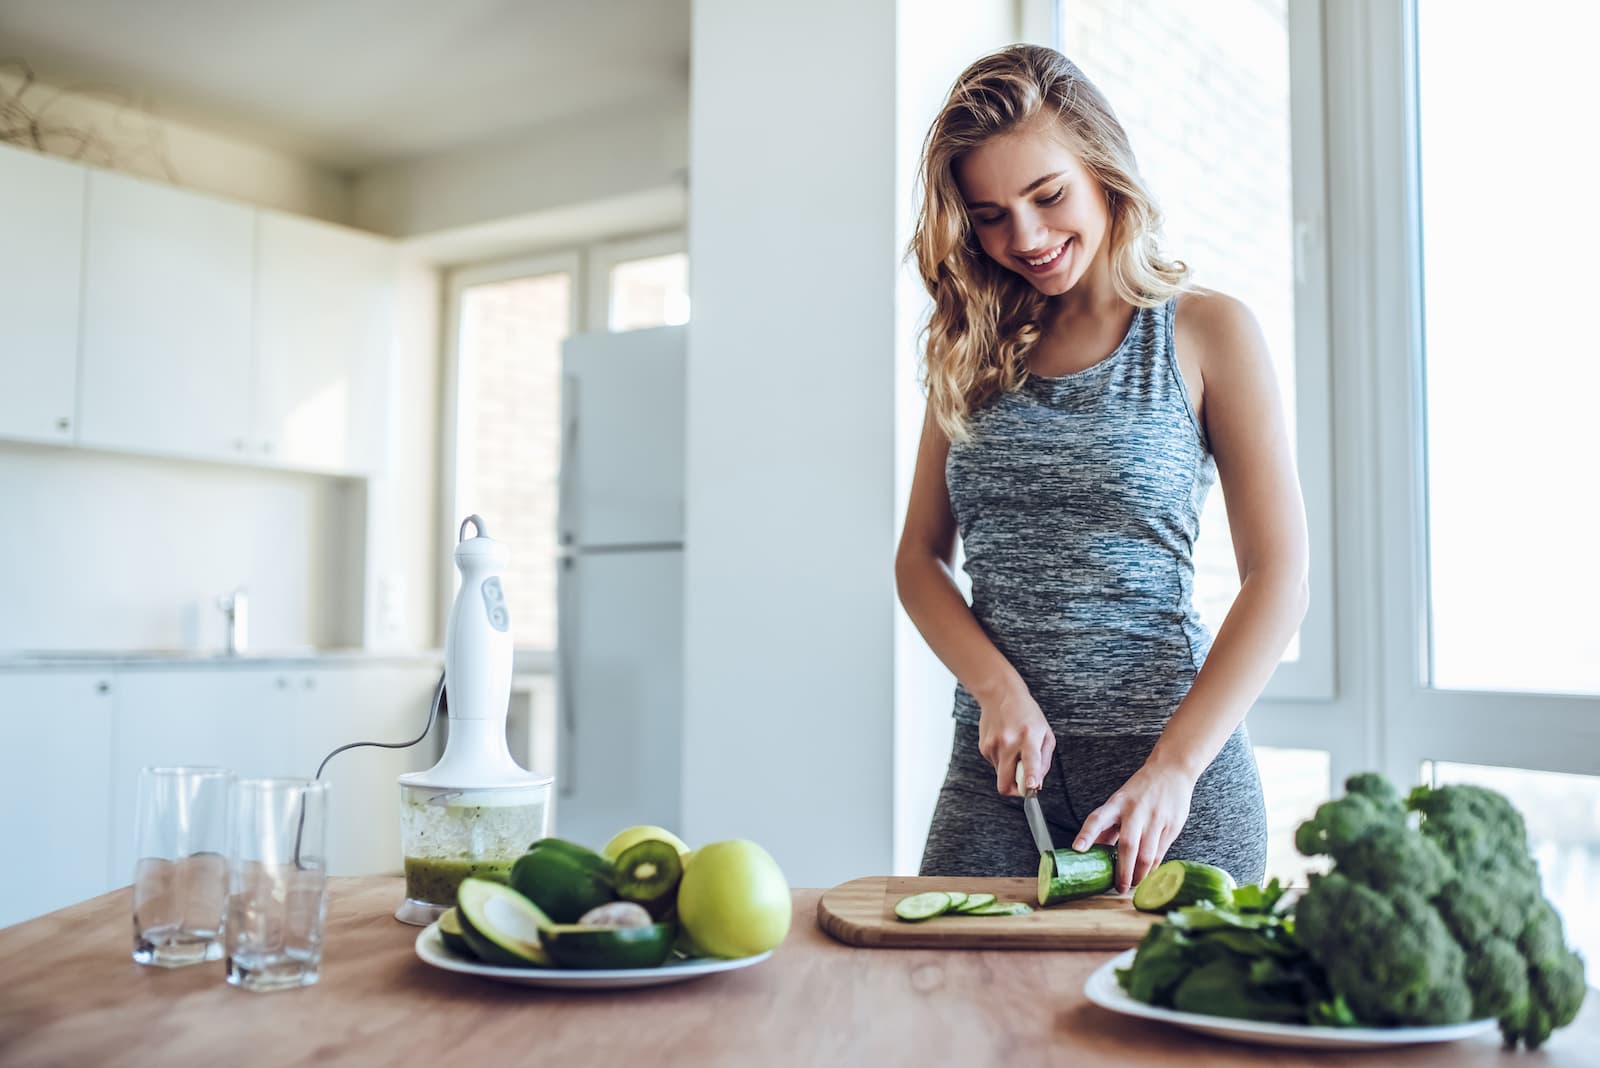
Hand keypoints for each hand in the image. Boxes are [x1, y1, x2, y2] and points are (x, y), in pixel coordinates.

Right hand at [975, 682, 1055, 796]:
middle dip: (1015, 790)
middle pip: (1006, 782)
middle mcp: (1009, 742)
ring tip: (1015, 749)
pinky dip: (1002, 761)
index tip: (1030, 786)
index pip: (1030, 760)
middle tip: (1024, 782)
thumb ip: (1044, 762)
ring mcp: (993, 746)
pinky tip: (1005, 744)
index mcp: (1029, 737)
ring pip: (1001, 776)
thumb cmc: (1027, 714)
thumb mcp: (1046, 735)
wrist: (1000, 694)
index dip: (1030, 776)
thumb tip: (1036, 786)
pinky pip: (995, 765)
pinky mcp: (984, 748)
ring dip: (1010, 770)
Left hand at [1072, 761, 1195, 892]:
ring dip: (1139, 875)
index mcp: (1117, 803)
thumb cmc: (1141, 790)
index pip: (1097, 818)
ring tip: (1134, 884)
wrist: (1172, 770)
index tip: (1077, 849)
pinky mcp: (1171, 826)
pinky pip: (1160, 853)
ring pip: (1146, 855)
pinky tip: (1148, 875)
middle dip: (1123, 871)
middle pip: (1127, 845)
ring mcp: (1155, 818)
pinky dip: (1153, 868)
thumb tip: (1091, 850)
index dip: (1086, 834)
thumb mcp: (1119, 801)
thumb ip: (1107, 826)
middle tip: (1119, 887)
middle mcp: (1135, 810)